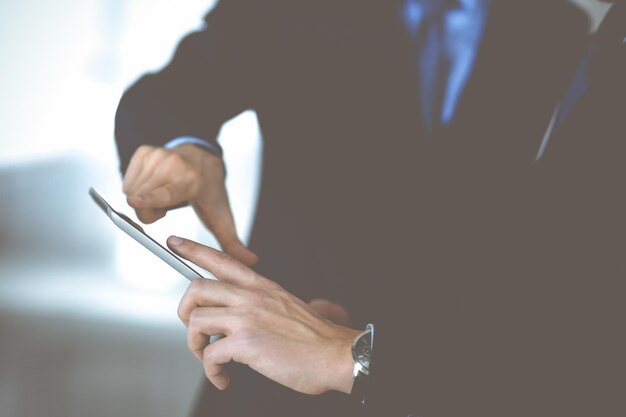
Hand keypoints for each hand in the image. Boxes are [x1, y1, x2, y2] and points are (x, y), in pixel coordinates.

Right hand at [123, 144, 257, 265]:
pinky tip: (155, 184)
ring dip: (143, 199)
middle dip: (149, 212)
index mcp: (191, 182)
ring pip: (131, 191)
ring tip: (163, 193)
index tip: (133, 201)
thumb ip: (232, 242)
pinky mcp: (144, 151)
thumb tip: (251, 261)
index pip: (166, 194)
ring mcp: (157, 155)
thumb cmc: (209, 189)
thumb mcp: (221, 216)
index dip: (149, 200)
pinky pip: (127, 179)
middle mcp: (173, 165)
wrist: (203, 159)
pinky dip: (137, 186)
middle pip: (141, 202)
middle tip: (168, 207)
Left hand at [167, 236, 358, 394]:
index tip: (174, 242)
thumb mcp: (286, 305)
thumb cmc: (313, 338)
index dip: (193, 249)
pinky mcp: (246, 343)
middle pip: (197, 288)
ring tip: (210, 360)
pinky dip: (211, 371)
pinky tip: (224, 377)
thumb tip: (244, 317)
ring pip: (196, 320)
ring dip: (196, 345)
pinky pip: (210, 354)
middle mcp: (252, 296)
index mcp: (261, 286)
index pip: (221, 259)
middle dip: (185, 311)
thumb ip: (263, 303)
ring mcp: (248, 317)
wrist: (334, 354)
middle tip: (194, 329)